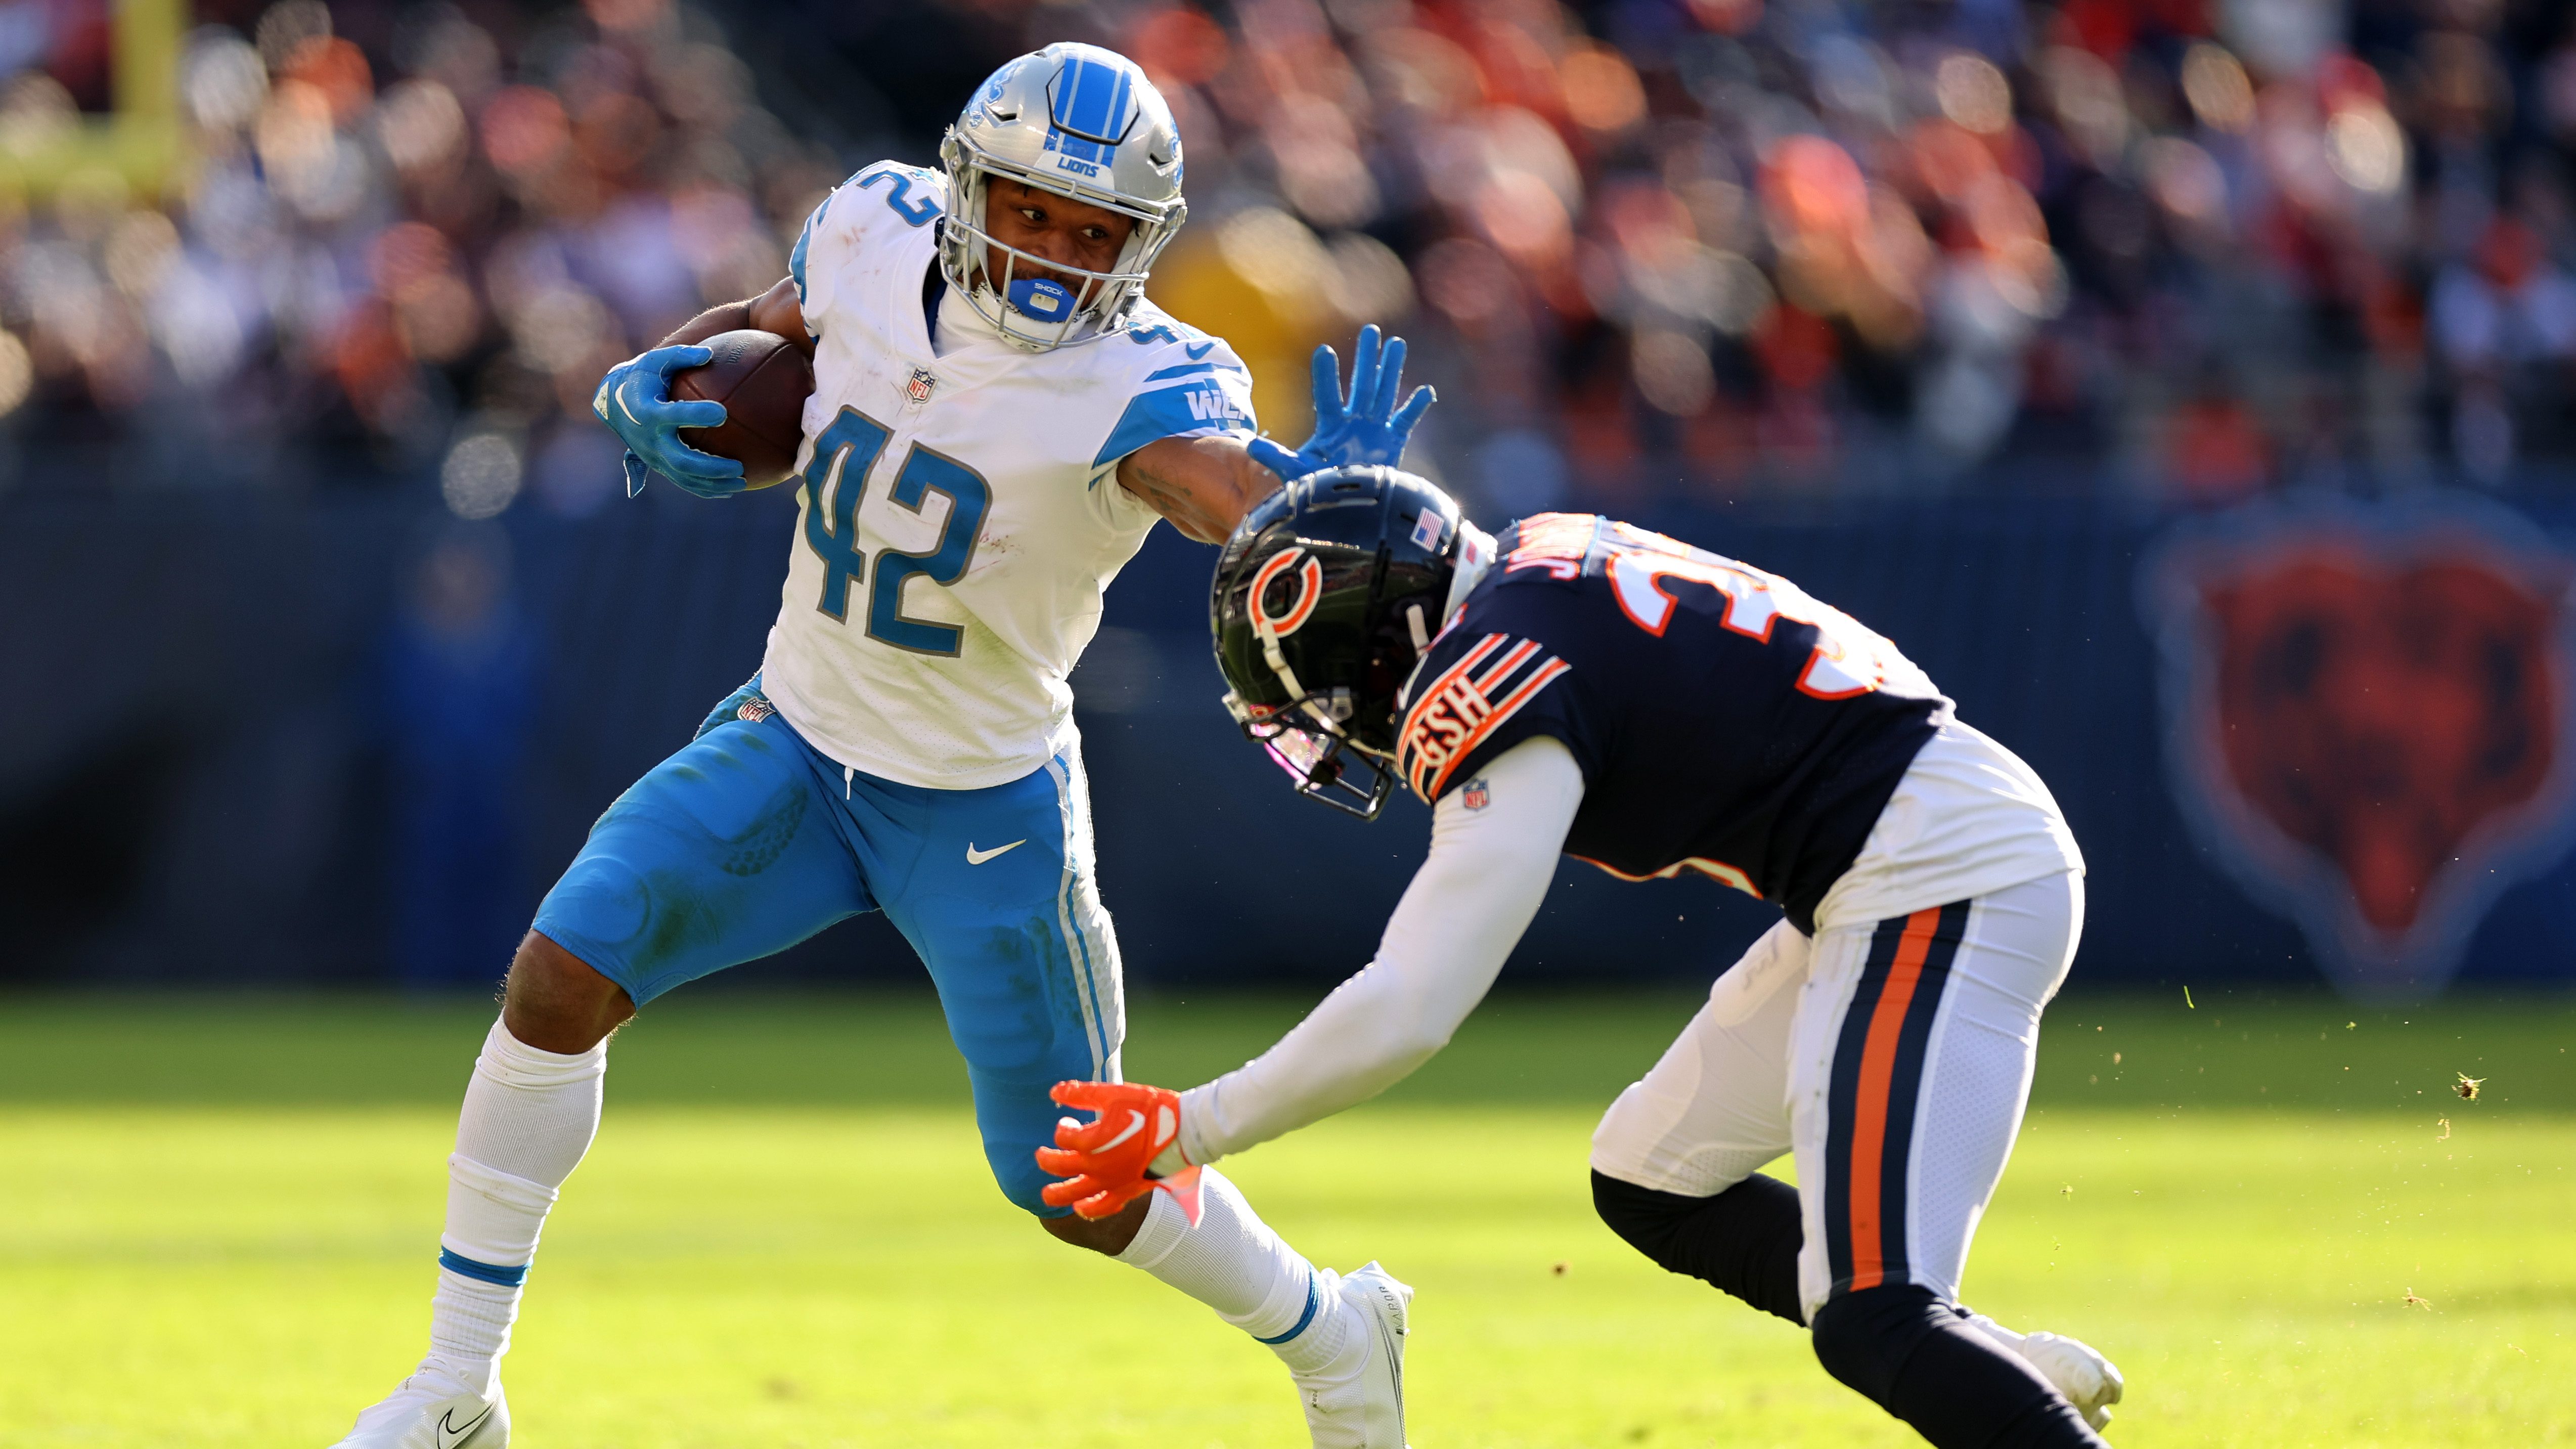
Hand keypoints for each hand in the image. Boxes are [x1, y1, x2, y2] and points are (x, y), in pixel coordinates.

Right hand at [592, 344, 747, 499]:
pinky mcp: (658, 465)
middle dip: (712, 467)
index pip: (673, 416)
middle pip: (682, 461)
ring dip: (714, 484)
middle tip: (739, 467)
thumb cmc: (641, 376)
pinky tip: (728, 490)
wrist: (613, 403)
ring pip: (685, 478)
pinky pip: (683, 482)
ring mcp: (653, 456)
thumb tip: (709, 353)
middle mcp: (650, 439)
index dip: (696, 415)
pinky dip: (705, 489)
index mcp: (648, 412)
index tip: (723, 413)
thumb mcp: (655, 360)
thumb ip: (681, 356)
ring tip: (743, 483)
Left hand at [1036, 1080, 1189, 1220]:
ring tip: (1046, 1195)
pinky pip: (1103, 1207)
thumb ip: (1081, 1094)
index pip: (1064, 1137)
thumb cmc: (1150, 1109)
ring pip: (1075, 1194)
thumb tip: (1053, 1091)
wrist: (1184, 1132)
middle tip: (1040, 1155)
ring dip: (1057, 1194)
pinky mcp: (1127, 1191)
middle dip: (1046, 1159)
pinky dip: (1089, 1210)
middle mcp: (1096, 1166)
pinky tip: (1081, 1208)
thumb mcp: (1114, 1094)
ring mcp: (1111, 1182)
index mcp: (1092, 1141)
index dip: (1062, 1129)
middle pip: (1059, 1166)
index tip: (1067, 1123)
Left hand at [1246, 323, 1435, 481]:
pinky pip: (1406, 420)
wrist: (1347, 513)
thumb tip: (1250, 444)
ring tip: (1397, 343)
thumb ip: (1277, 457)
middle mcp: (1353, 422)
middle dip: (1366, 357)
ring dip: (1391, 369)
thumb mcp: (1297, 473)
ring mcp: (1374, 429)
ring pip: (1385, 392)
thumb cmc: (1320, 492)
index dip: (1326, 376)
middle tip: (1370, 330)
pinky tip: (1426, 390)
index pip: (1327, 395)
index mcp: (1330, 427)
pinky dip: (1416, 407)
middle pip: (1361, 384)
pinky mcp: (1393, 442)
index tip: (1323, 351)